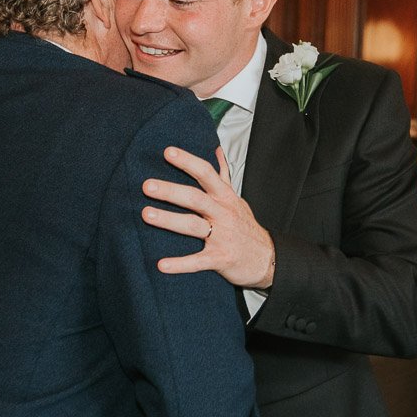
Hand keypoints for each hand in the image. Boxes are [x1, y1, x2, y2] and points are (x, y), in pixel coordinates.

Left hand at [143, 147, 274, 288]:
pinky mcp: (220, 259)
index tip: (168, 152)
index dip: (188, 161)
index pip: (206, 174)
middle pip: (196, 198)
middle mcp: (223, 214)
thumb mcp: (237, 199)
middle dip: (171, 191)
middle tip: (147, 186)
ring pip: (193, 226)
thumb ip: (223, 176)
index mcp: (225, 197)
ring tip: (146, 214)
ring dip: (169, 220)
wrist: (269, 259)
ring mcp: (223, 237)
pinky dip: (180, 264)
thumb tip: (217, 150)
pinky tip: (161, 265)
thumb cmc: (246, 227)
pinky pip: (198, 261)